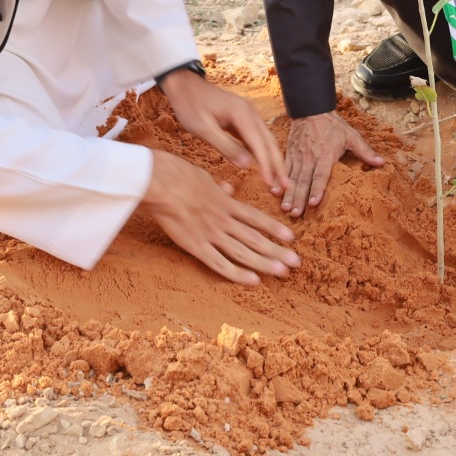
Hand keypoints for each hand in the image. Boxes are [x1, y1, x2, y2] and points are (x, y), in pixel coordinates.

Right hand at [141, 151, 298, 284]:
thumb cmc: (177, 174)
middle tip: (296, 263)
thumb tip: (229, 188)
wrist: (159, 181)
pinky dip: (237, 273)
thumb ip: (218, 187)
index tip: (292, 238)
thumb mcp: (204, 176)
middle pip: (255, 238)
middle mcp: (224, 219)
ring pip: (243, 252)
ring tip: (283, 272)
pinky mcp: (195, 246)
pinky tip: (253, 281)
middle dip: (277, 251)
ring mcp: (211, 233)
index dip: (275, 228)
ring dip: (265, 263)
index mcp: (226, 202)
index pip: (256, 218)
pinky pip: (219, 263)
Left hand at [161, 69, 288, 195]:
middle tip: (285, 187)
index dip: (267, 165)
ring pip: (266, 141)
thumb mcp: (203, 129)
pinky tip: (265, 166)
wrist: (185, 86)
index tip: (271, 184)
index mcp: (242, 114)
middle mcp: (251, 113)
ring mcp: (249, 115)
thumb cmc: (190, 106)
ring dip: (273, 160)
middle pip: (270, 142)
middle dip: (278, 165)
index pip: (259, 144)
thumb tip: (247, 165)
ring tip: (278, 181)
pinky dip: (263, 153)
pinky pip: (258, 138)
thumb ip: (225, 146)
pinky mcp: (244, 119)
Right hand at [280, 111, 383, 216]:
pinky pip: (283, 169)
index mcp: (325, 154)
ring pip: (292, 178)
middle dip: (298, 198)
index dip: (317, 189)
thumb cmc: (333, 125)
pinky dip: (278, 180)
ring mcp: (298, 156)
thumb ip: (365, 151)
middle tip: (295, 214)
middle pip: (303, 181)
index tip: (313, 203)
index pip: (320, 175)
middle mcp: (310, 157)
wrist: (311, 109)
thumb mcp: (351, 135)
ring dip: (288, 194)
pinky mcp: (290, 154)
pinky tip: (274, 191)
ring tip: (285, 209)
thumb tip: (382, 163)